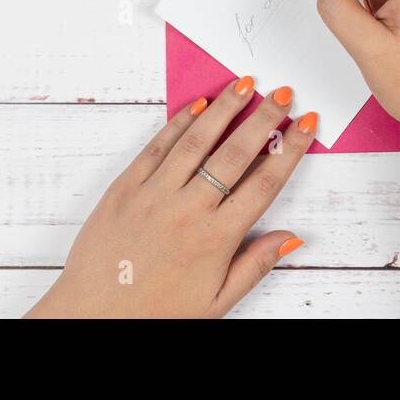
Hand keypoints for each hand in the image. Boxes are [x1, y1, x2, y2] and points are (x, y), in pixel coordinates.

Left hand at [26, 79, 316, 317]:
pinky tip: (198, 105)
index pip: (264, 183)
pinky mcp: (125, 187)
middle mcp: (188, 210)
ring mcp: (154, 194)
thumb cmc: (154, 313)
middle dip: (263, 118)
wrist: (92, 316)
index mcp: (216, 239)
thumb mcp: (216, 302)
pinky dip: (179, 122)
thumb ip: (254, 265)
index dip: (289, 150)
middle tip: (283, 93)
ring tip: (245, 83)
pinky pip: (157, 146)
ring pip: (197, 140)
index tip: (306, 125)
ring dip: (224, 108)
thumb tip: (290, 238)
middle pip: (236, 153)